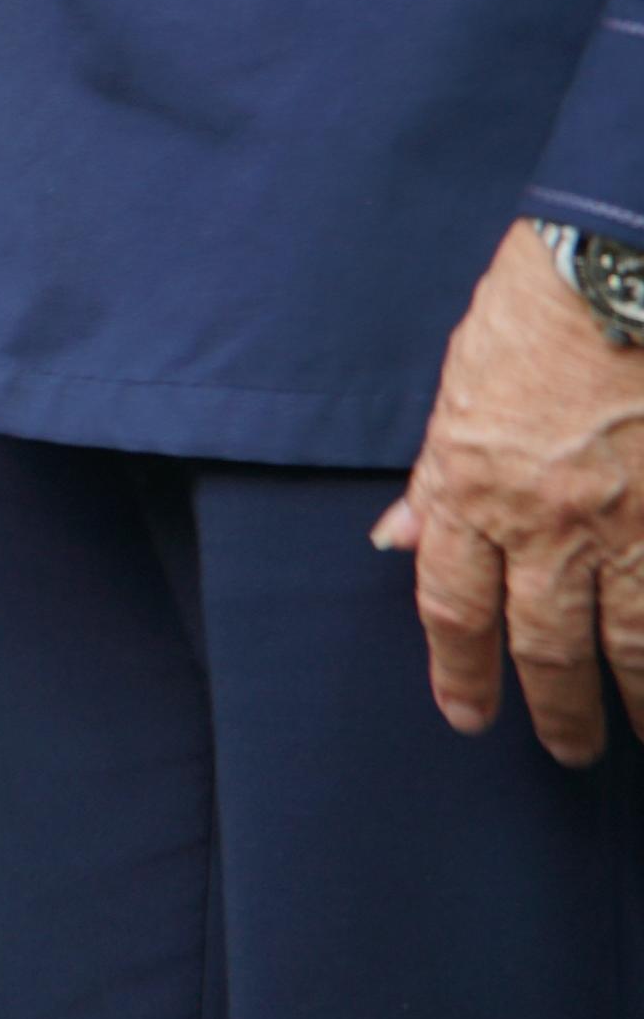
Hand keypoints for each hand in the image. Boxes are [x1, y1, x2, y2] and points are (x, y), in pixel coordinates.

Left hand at [379, 221, 643, 765]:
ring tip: (640, 734)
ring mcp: (631, 524)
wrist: (620, 268)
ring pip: (634, 639)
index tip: (466, 714)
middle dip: (554, 707)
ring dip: (638, 697)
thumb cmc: (534, 312)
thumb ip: (436, 478)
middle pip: (547, 642)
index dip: (458, 670)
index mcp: (473, 488)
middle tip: (564, 751)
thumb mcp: (456, 390)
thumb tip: (398, 537)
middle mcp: (549, 521)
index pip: (453, 607)